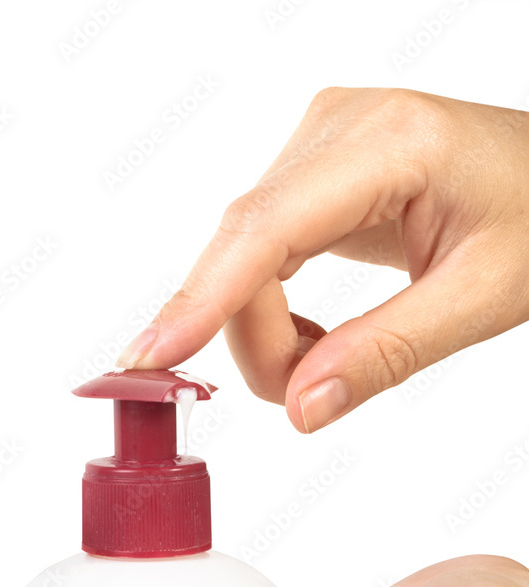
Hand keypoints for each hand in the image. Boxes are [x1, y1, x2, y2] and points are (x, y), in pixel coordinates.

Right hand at [116, 88, 528, 431]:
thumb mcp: (482, 297)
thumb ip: (385, 355)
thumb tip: (301, 408)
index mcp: (390, 144)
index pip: (268, 228)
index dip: (203, 297)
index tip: (151, 356)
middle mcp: (337, 130)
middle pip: (244, 251)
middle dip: (255, 338)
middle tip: (300, 395)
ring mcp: (316, 146)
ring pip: (242, 258)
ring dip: (262, 328)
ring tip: (321, 360)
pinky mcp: (308, 173)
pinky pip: (258, 253)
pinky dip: (269, 307)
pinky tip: (311, 330)